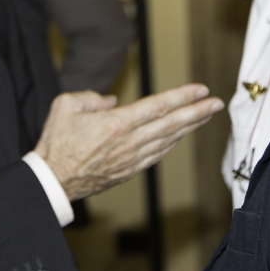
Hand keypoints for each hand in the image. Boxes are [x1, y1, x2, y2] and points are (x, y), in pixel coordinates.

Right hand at [35, 86, 223, 200]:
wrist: (52, 180)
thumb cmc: (56, 143)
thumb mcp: (65, 105)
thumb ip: (90, 97)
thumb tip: (110, 100)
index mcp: (116, 123)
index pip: (157, 106)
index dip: (182, 97)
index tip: (201, 90)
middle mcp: (129, 142)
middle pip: (172, 124)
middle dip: (198, 112)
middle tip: (217, 103)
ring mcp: (131, 159)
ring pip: (168, 140)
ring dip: (190, 127)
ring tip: (205, 117)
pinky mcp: (128, 171)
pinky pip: (157, 155)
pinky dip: (172, 144)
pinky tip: (180, 137)